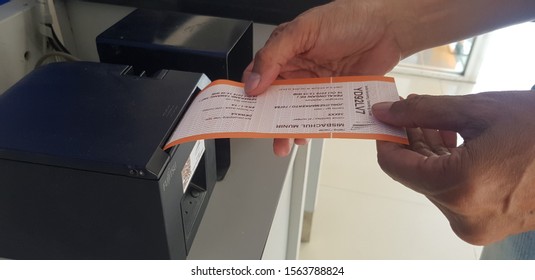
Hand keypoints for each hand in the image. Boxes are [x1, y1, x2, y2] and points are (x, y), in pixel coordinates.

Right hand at [244, 0, 403, 155]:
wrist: (388, 28)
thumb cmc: (348, 19)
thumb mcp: (302, 31)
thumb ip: (274, 55)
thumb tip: (253, 82)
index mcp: (285, 51)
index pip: (259, 75)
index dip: (250, 94)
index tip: (244, 112)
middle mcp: (299, 70)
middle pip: (276, 99)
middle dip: (268, 119)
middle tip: (263, 134)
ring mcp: (317, 85)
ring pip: (297, 112)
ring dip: (289, 128)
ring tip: (284, 142)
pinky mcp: (335, 96)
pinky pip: (321, 116)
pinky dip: (314, 128)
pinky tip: (308, 135)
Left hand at [372, 91, 534, 244]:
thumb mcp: (477, 111)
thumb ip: (423, 112)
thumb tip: (384, 112)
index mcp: (459, 186)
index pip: (396, 166)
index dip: (385, 141)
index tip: (384, 121)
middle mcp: (464, 215)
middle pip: (414, 176)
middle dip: (409, 144)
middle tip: (410, 115)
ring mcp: (477, 226)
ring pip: (433, 186)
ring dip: (427, 156)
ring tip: (434, 124)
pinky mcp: (488, 227)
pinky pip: (453, 196)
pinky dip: (446, 171)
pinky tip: (451, 143)